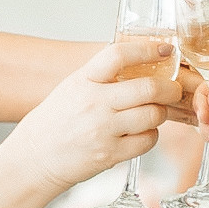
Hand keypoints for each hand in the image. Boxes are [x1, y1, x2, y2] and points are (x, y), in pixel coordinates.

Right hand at [6, 37, 177, 190]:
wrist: (35, 158)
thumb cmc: (55, 122)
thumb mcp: (73, 88)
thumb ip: (102, 77)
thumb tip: (142, 63)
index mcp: (83, 81)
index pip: (119, 55)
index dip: (148, 49)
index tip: (165, 50)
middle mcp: (94, 103)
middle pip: (148, 88)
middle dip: (170, 88)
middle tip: (174, 89)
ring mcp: (103, 130)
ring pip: (154, 115)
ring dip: (160, 113)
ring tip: (153, 113)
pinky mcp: (111, 154)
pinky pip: (148, 140)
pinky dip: (151, 135)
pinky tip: (141, 133)